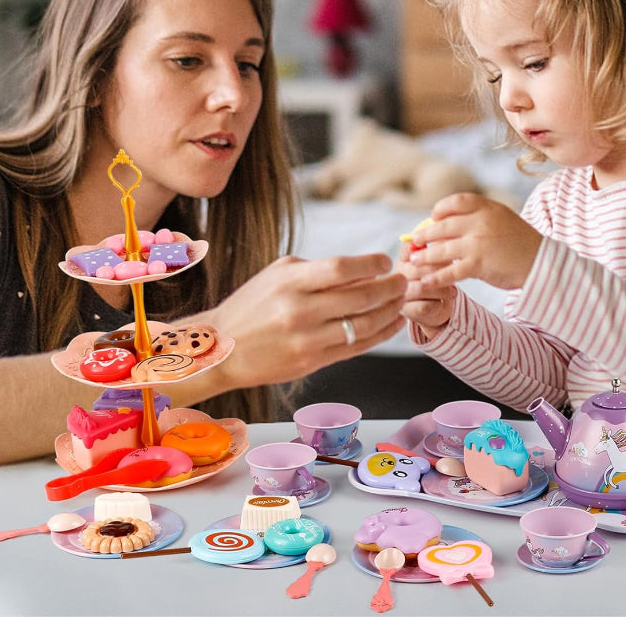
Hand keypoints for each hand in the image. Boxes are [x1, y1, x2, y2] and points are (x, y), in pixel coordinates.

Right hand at [206, 253, 406, 388]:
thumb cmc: (252, 305)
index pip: (342, 268)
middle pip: (360, 298)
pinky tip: (392, 322)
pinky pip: (357, 348)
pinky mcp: (312, 362)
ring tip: (402, 300)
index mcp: (290, 282)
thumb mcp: (278, 274)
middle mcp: (299, 310)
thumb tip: (362, 271)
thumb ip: (317, 270)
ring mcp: (307, 340)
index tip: (386, 263)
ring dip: (391, 311)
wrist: (221, 348)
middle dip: (391, 287)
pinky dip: (381, 334)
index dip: (371, 265)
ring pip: (364, 325)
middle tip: (404, 280)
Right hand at [397, 239, 455, 341]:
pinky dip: (439, 302)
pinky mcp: (407, 311)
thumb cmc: (438, 277)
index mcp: (404, 257)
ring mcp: (400, 294)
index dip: (428, 251)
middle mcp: (398, 274)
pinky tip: (446, 300)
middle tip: (453, 272)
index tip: (444, 254)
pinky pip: (424, 306)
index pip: (410, 249)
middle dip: (439, 270)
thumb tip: (448, 235)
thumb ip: (440, 245)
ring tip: (453, 289)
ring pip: (422, 287)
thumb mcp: (440, 259)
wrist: (436, 307)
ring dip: (441, 288)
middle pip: (417, 268)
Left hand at [408, 193, 541, 289]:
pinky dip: (434, 278)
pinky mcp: (478, 265)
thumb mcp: (502, 218)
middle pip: (443, 226)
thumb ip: (479, 217)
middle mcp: (480, 222)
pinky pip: (450, 272)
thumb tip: (447, 222)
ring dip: (424, 255)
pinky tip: (424, 282)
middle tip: (415, 240)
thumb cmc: (519, 242)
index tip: (433, 218)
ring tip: (413, 260)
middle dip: (425, 234)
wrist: (542, 263)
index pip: (455, 202)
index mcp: (487, 207)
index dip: (440, 209)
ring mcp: (478, 243)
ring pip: (442, 249)